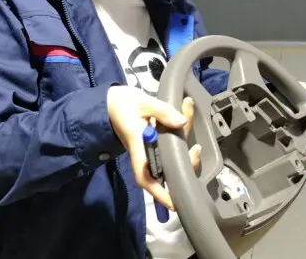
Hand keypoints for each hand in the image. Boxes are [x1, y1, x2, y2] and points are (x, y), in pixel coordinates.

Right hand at [107, 86, 200, 209]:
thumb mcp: (141, 102)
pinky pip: (168, 144)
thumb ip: (162, 111)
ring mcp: (147, 148)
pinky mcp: (152, 141)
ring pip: (169, 156)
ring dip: (184, 145)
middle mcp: (142, 151)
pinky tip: (186, 115)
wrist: (109, 101)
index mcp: (136, 144)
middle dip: (183, 164)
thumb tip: (182, 122)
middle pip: (163, 169)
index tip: (174, 203)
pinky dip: (179, 132)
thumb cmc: (121, 103)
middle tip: (196, 151)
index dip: (159, 193)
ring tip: (190, 125)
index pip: (145, 175)